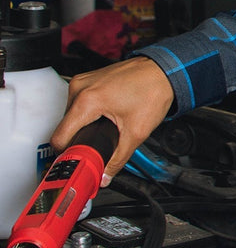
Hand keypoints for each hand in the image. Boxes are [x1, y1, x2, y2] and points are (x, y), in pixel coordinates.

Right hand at [50, 56, 174, 182]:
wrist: (163, 71)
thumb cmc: (152, 92)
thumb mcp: (136, 132)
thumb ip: (118, 159)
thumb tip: (105, 175)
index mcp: (86, 101)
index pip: (59, 136)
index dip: (66, 153)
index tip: (76, 161)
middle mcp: (79, 88)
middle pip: (66, 126)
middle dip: (79, 140)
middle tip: (97, 150)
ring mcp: (82, 82)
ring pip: (72, 115)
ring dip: (84, 126)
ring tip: (104, 130)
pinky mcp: (87, 80)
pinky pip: (79, 103)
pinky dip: (88, 114)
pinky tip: (105, 117)